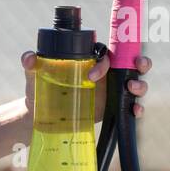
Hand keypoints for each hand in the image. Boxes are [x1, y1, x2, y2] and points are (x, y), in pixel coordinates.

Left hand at [20, 49, 151, 121]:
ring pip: (135, 82)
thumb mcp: (35, 75)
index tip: (90, 76)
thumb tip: (29, 58)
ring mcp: (111, 90)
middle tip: (139, 64)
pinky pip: (131, 105)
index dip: (103, 62)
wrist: (41, 116)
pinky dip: (137, 107)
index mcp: (90, 60)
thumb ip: (31, 63)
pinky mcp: (114, 107)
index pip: (105, 54)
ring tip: (133, 89)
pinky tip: (135, 110)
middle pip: (130, 62)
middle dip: (139, 61)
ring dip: (140, 84)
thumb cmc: (40, 89)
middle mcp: (105, 72)